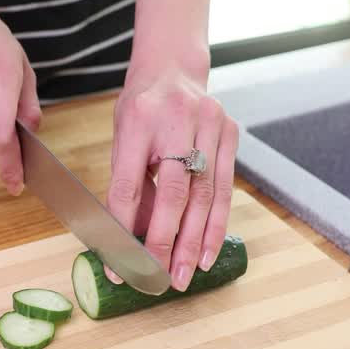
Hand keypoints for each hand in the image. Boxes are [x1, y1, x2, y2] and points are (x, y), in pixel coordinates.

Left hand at [107, 62, 238, 291]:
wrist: (174, 68)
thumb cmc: (142, 110)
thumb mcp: (124, 140)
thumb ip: (131, 186)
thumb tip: (134, 241)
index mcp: (139, 121)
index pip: (128, 185)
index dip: (123, 231)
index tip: (119, 266)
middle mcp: (178, 120)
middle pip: (173, 194)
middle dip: (166, 243)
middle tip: (159, 280)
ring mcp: (210, 124)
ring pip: (205, 195)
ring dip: (194, 242)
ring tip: (183, 275)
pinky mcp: (231, 133)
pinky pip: (225, 189)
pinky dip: (215, 225)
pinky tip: (206, 253)